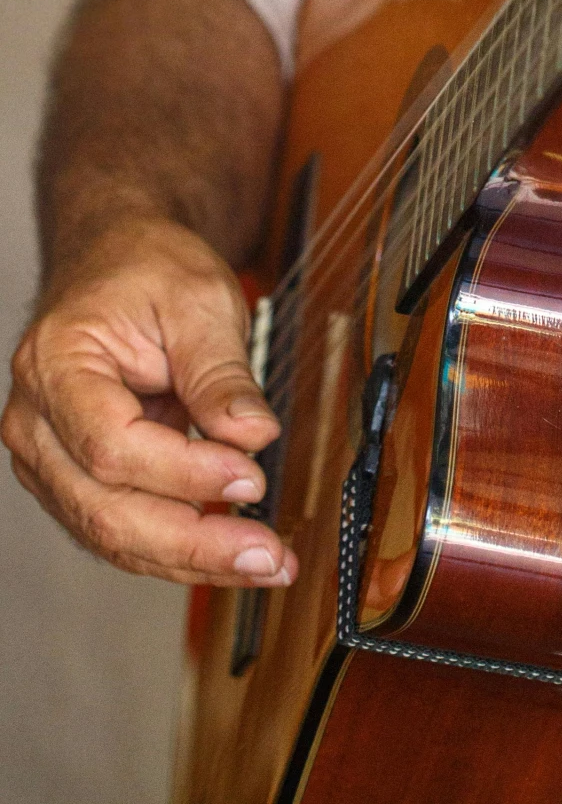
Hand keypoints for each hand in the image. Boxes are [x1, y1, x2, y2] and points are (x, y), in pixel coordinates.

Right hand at [4, 215, 297, 586]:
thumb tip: (253, 435)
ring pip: (111, 534)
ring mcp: (48, 459)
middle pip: (104, 509)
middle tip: (266, 554)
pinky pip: (121, 527)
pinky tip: (231, 551)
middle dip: (192, 542)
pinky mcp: (74, 480)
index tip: (249, 477)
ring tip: (264, 564)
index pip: (111, 445)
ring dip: (191, 558)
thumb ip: (221, 371)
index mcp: (56, 364)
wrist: (115, 258)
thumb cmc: (147, 269)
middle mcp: (36, 422)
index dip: (183, 472)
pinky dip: (178, 546)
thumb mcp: (198, 297)